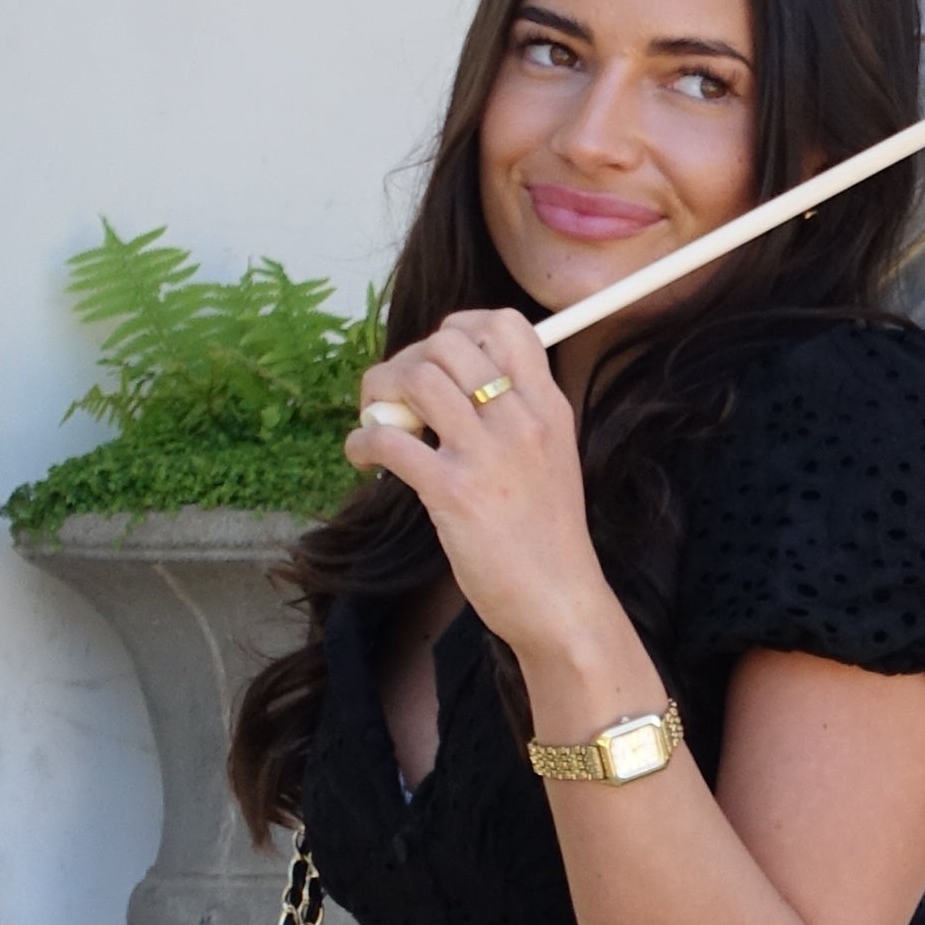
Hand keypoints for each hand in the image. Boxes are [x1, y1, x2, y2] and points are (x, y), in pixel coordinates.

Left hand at [343, 312, 627, 688]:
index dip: (457, 327)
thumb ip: (517, 419)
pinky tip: (363, 458)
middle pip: (448, 343)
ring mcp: (488, 453)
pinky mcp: (453, 491)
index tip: (435, 357)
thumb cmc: (550, 538)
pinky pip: (390, 441)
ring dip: (379, 393)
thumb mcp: (554, 459)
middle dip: (407, 360)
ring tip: (376, 421)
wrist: (561, 600)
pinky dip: (362, 442)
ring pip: (417, 378)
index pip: (505, 324)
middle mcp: (521, 418)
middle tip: (396, 395)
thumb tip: (458, 391)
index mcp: (549, 406)